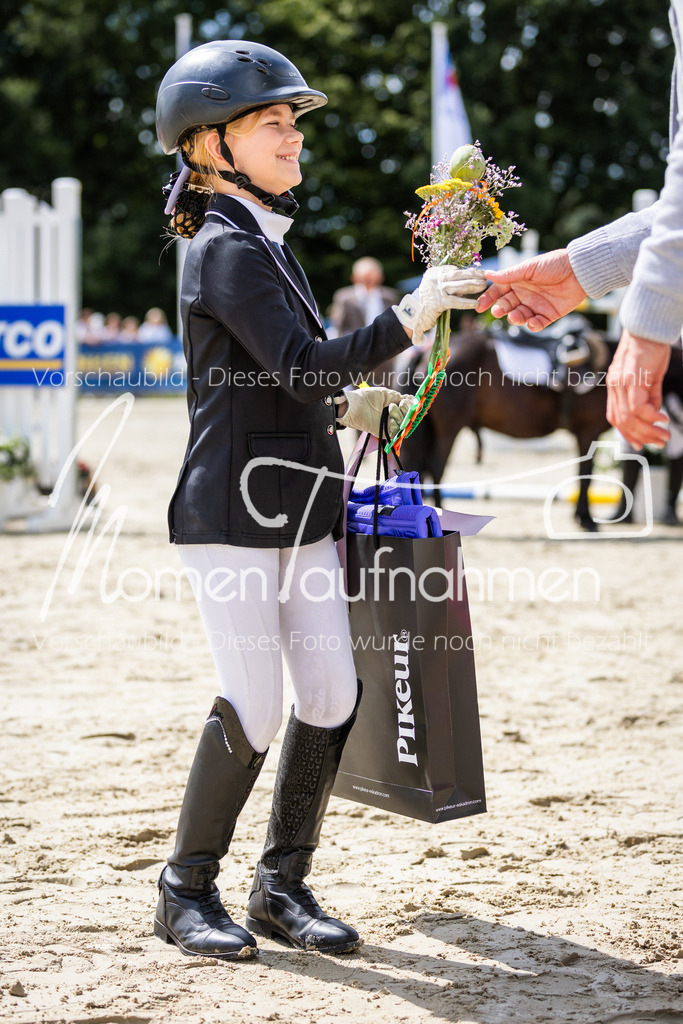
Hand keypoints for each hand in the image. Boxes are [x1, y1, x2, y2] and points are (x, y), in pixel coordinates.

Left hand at [334, 386, 412, 435]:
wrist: (354, 406)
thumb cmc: (367, 398)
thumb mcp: (386, 394)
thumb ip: (398, 397)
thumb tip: (412, 399)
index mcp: (392, 407)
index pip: (407, 409)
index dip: (410, 406)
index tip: (409, 401)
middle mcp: (392, 417)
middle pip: (408, 417)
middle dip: (406, 410)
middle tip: (399, 404)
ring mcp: (388, 425)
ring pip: (403, 424)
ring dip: (399, 415)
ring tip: (390, 408)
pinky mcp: (384, 433)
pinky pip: (396, 432)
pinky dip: (395, 425)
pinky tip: (390, 420)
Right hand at [393, 265, 486, 345]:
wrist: (412, 315)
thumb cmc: (427, 301)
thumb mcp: (434, 285)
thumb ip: (447, 279)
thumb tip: (465, 273)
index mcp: (434, 272)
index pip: (453, 269)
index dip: (467, 271)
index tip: (478, 272)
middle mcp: (434, 278)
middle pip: (458, 275)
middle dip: (473, 275)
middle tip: (486, 276)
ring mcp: (437, 290)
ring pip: (459, 286)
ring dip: (473, 285)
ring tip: (483, 286)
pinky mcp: (439, 303)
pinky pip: (456, 302)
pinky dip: (466, 303)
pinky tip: (476, 303)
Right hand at [475, 249, 585, 330]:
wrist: (579, 271)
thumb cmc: (554, 264)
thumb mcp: (529, 267)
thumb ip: (509, 274)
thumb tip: (487, 275)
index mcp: (518, 281)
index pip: (499, 291)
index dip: (489, 298)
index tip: (480, 306)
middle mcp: (525, 294)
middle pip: (507, 306)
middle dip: (500, 309)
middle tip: (498, 311)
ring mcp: (536, 305)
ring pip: (520, 317)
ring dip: (516, 318)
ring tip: (516, 316)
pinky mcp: (549, 315)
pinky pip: (538, 324)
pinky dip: (533, 326)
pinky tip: (532, 322)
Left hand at [606, 330, 670, 448]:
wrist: (650, 326)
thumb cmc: (651, 349)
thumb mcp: (650, 377)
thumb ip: (650, 396)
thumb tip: (654, 415)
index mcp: (615, 386)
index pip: (615, 417)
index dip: (627, 433)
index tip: (641, 445)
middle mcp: (614, 386)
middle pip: (622, 422)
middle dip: (641, 437)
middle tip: (660, 443)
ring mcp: (620, 382)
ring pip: (629, 417)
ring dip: (648, 430)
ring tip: (664, 435)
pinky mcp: (631, 378)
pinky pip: (637, 407)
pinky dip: (650, 417)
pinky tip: (662, 419)